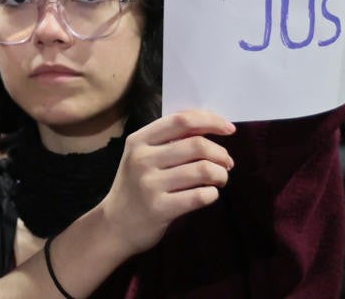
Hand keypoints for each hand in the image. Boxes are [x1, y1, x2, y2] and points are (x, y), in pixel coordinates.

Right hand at [97, 110, 235, 254]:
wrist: (115, 225)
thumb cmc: (136, 186)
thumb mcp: (143, 156)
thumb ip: (170, 140)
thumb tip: (210, 127)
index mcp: (139, 140)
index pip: (181, 120)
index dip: (210, 121)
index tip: (229, 129)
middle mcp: (142, 158)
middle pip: (197, 145)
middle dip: (221, 154)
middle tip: (227, 164)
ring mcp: (149, 184)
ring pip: (203, 170)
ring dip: (221, 174)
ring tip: (220, 179)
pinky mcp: (159, 208)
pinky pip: (200, 196)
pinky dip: (212, 194)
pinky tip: (208, 195)